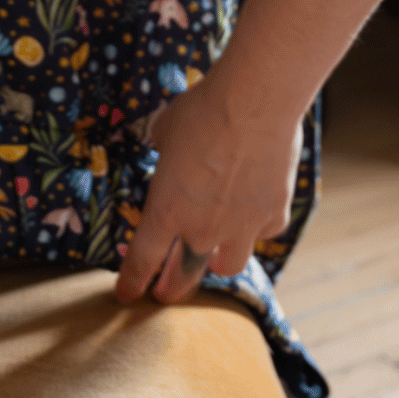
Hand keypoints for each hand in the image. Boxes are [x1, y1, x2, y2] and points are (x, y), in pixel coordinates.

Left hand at [114, 69, 302, 305]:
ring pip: (229, 266)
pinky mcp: (272, 215)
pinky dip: (258, 227)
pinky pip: (263, 232)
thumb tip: (165, 145)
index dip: (131, 282)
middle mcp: (202, 228)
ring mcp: (241, 227)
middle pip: (183, 277)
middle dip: (171, 289)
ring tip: (217, 257)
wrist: (254, 103)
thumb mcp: (165, 130)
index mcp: (166, 210)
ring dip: (218, 263)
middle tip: (166, 293)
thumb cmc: (202, 110)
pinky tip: (257, 212)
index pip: (141, 261)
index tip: (126, 294)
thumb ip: (163, 150)